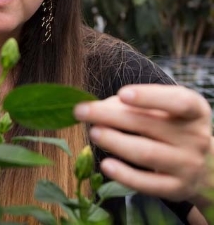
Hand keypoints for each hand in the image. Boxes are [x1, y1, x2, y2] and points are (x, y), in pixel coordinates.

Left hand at [73, 84, 212, 202]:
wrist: (206, 167)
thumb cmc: (172, 126)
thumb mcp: (164, 109)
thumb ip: (133, 104)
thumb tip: (97, 108)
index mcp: (194, 110)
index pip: (177, 101)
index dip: (149, 96)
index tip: (121, 93)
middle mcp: (195, 137)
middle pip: (148, 125)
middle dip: (110, 116)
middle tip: (81, 111)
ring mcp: (187, 165)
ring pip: (146, 153)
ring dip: (115, 142)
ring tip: (93, 132)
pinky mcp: (176, 189)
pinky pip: (148, 184)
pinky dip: (125, 175)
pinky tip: (106, 165)